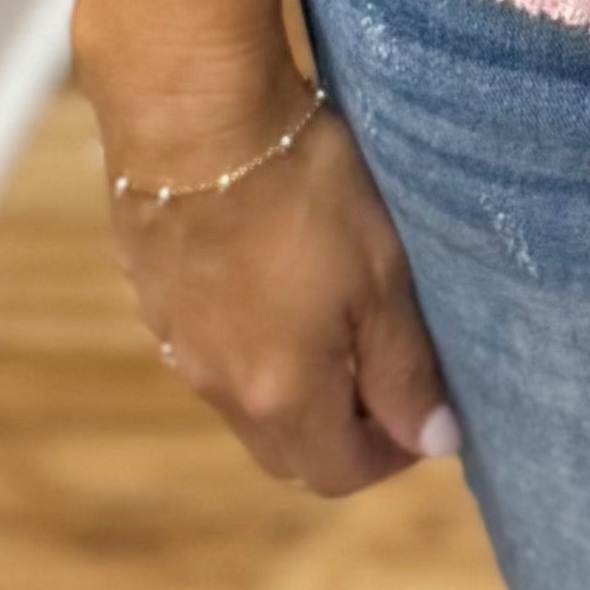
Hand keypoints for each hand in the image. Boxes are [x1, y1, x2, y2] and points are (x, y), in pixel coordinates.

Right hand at [94, 68, 452, 496]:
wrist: (193, 117)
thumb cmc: (303, 192)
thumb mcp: (380, 276)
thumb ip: (405, 368)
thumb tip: (437, 443)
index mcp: (280, 398)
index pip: (339, 473)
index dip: (390, 454)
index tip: (424, 411)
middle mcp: (218, 388)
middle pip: (287, 448)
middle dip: (340, 429)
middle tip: (384, 370)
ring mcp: (177, 342)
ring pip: (244, 398)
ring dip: (293, 384)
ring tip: (333, 316)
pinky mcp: (152, 294)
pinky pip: (208, 344)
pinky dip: (249, 337)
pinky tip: (269, 274)